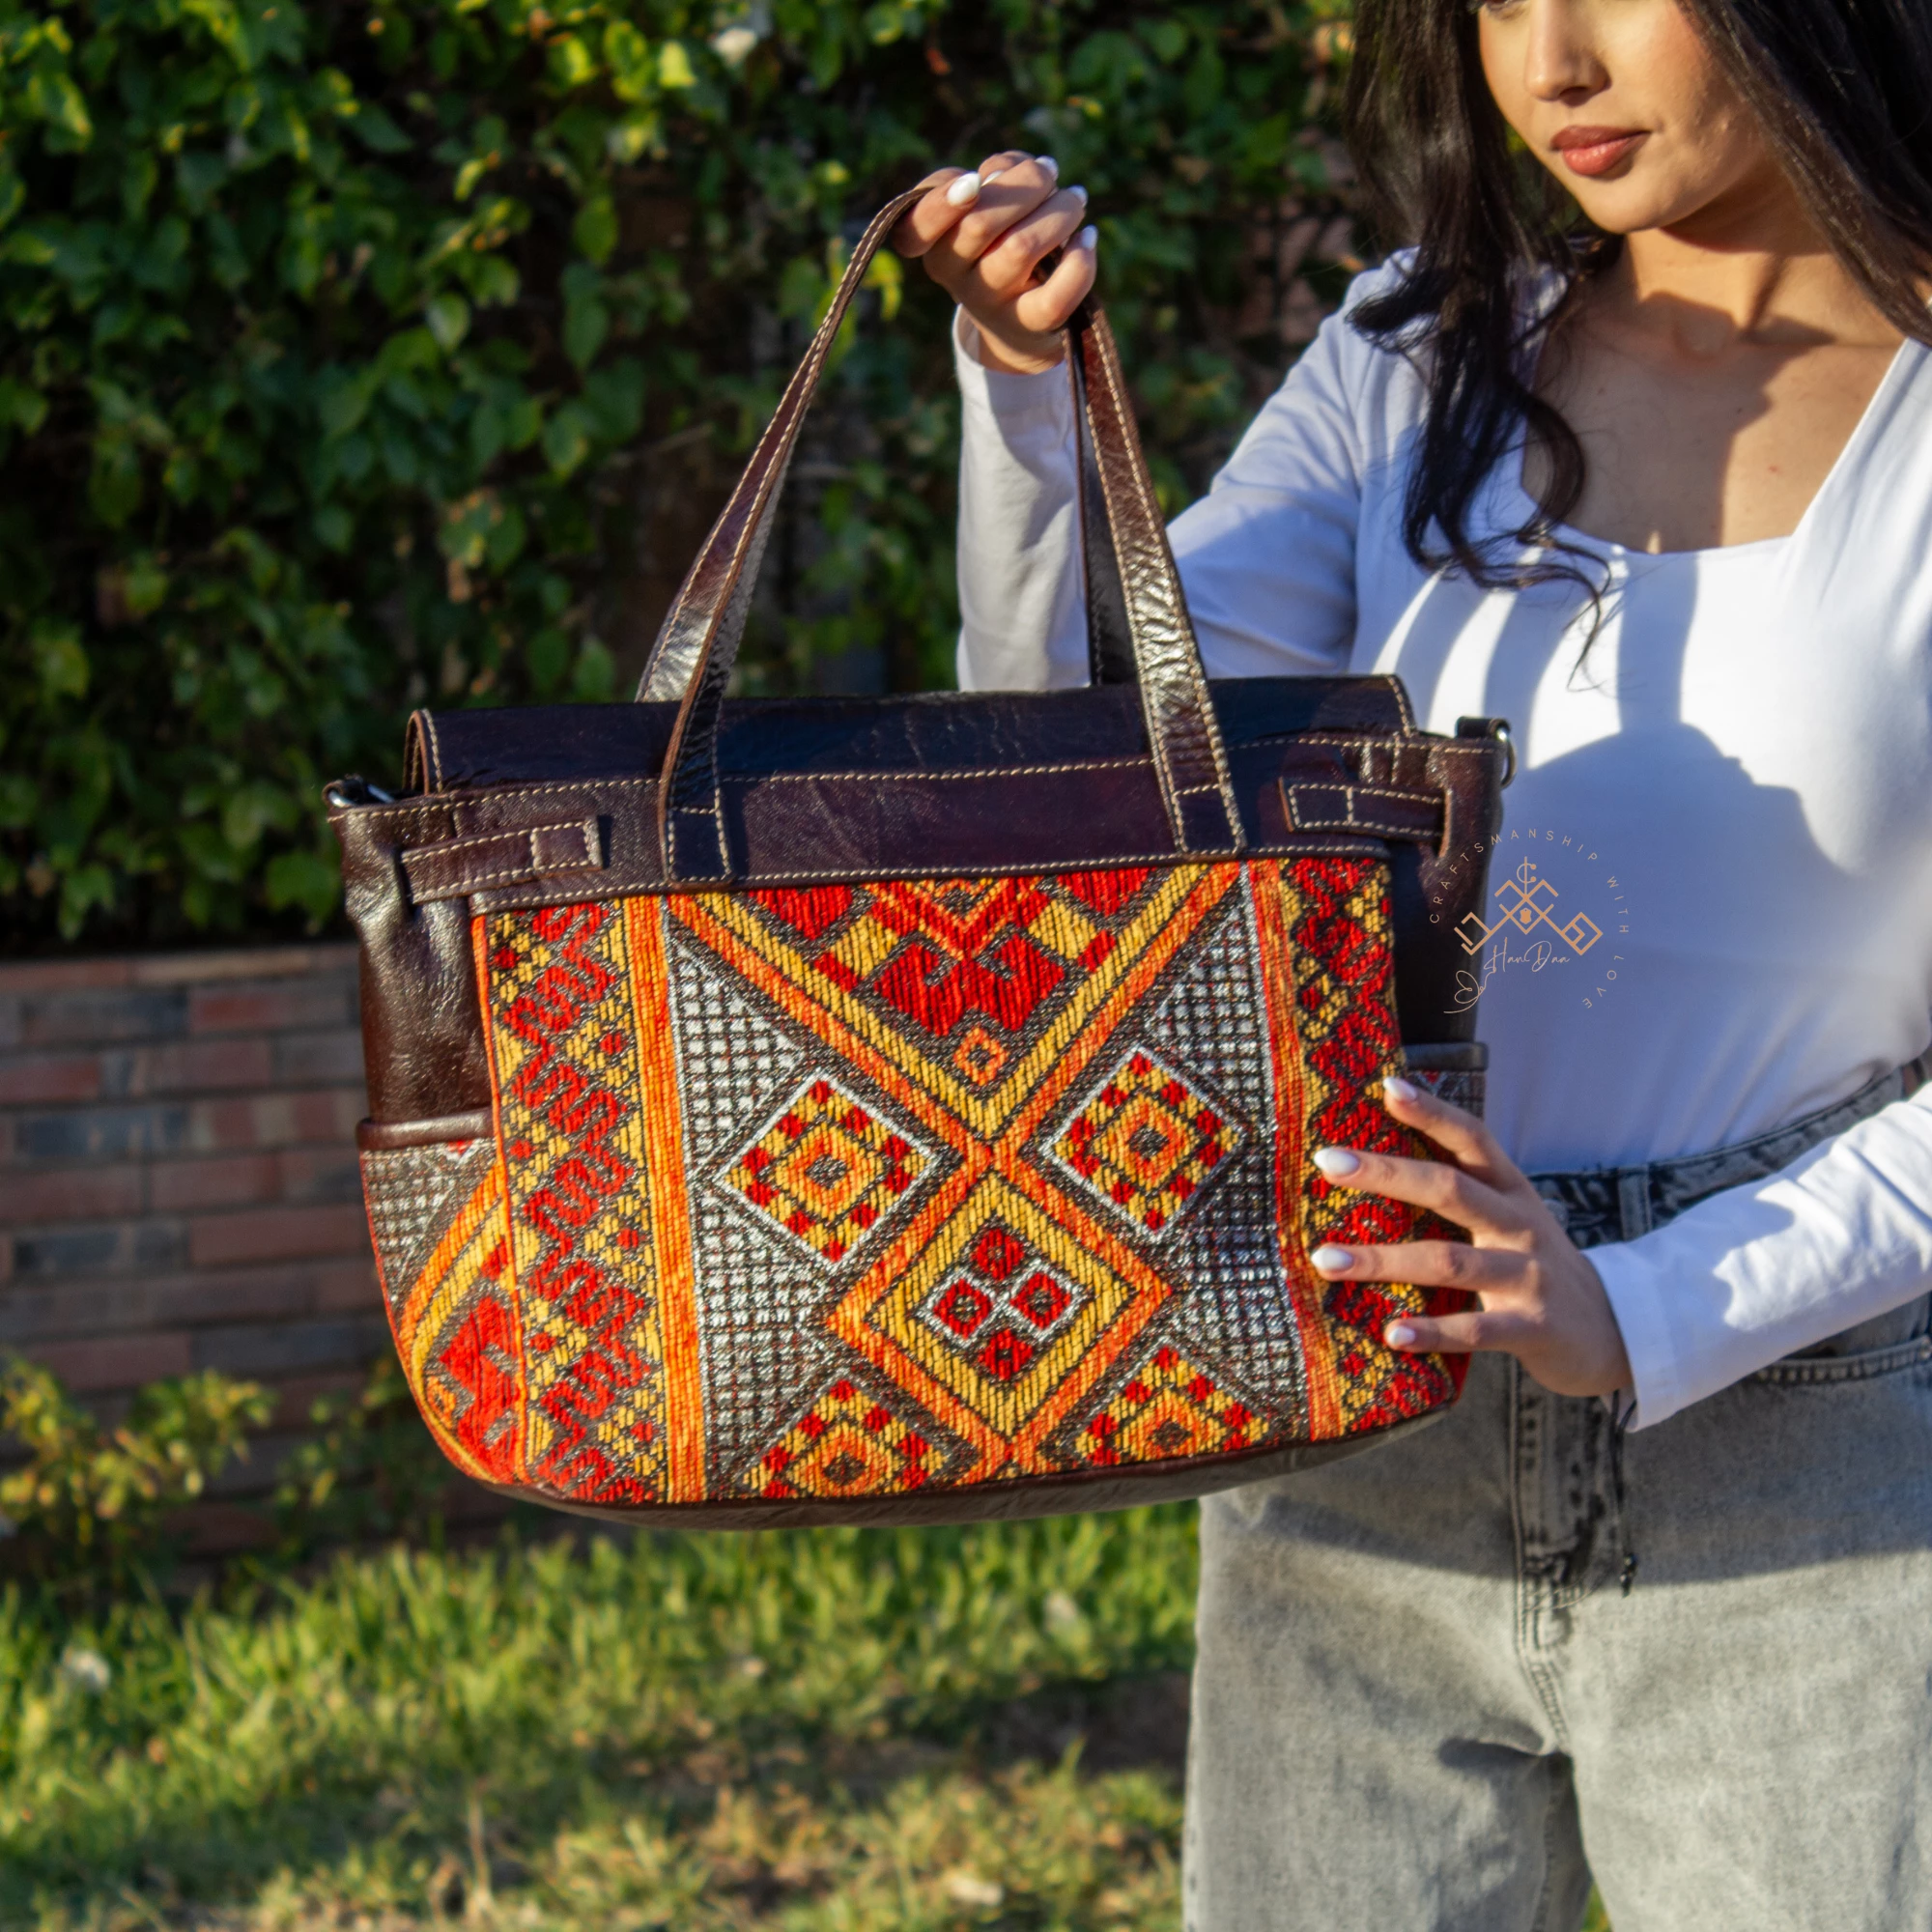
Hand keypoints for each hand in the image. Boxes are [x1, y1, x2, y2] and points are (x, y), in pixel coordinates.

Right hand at [890, 152, 1097, 373]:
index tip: (974, 180)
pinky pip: (1057, 295)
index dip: (943, 202)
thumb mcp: (984, 205)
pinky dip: (1080, 259)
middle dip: (1026, 182)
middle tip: (1050, 172)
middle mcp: (956, 277)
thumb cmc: (999, 244)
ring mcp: (992, 304)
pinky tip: (1087, 237)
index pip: (917, 227)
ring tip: (1075, 198)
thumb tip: (1010, 170)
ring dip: (1060, 210)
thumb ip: (992, 174)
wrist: (1016, 321)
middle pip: (980, 222)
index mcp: (935, 245)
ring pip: (1021, 247)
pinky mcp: (1030, 324)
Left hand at [1309, 1076, 1633, 1398]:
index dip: (1432, 1111)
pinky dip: (1431, 1331)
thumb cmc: (1533, 1267)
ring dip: (1382, 1260)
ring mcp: (1529, 1276)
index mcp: (1510, 1190)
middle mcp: (1520, 1224)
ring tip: (1326, 1260)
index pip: (1471, 1139)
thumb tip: (1374, 1164)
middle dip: (1387, 1173)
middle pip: (1450, 1189)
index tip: (1385, 1087)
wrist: (1614, 1332)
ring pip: (1449, 1260)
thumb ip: (1459, 1194)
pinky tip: (1390, 1333)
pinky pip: (1475, 1329)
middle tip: (1327, 1162)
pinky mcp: (1533, 1328)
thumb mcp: (1508, 1219)